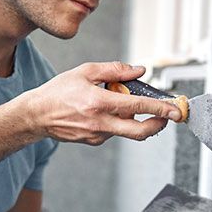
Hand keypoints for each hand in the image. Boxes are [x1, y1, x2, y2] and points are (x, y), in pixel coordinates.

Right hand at [18, 61, 182, 145]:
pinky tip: (107, 111)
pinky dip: (118, 122)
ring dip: (135, 119)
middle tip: (168, 117)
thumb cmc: (58, 92)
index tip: (174, 110)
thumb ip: (115, 70)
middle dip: (158, 125)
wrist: (36, 115)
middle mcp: (100, 122)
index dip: (159, 108)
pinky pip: (114, 131)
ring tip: (127, 103)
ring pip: (126, 130)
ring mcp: (97, 135)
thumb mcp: (85, 72)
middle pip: (139, 132)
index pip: (137, 107)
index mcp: (98, 102)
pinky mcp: (93, 141)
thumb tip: (139, 70)